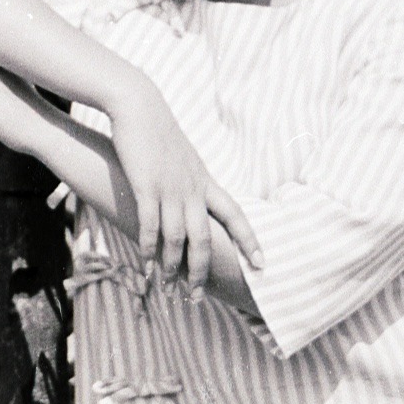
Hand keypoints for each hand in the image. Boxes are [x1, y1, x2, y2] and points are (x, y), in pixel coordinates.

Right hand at [107, 83, 262, 294]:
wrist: (139, 105)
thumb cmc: (158, 130)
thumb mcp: (184, 156)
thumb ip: (191, 178)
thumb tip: (195, 195)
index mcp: (205, 180)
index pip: (235, 214)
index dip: (250, 240)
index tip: (263, 264)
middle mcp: (192, 187)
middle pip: (205, 238)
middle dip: (202, 271)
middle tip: (198, 297)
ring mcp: (170, 187)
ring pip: (178, 238)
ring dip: (174, 268)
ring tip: (170, 289)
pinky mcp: (146, 185)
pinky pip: (150, 225)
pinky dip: (150, 249)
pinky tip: (148, 266)